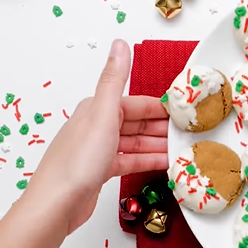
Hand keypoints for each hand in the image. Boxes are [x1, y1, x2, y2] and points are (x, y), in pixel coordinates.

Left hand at [27, 40, 169, 233]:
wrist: (57, 204)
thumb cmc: (78, 161)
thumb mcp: (103, 114)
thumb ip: (114, 79)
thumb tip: (120, 43)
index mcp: (97, 109)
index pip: (137, 103)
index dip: (162, 108)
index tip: (186, 113)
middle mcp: (97, 126)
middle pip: (138, 123)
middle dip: (164, 128)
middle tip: (190, 135)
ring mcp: (99, 150)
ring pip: (136, 143)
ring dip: (159, 145)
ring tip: (183, 150)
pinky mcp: (100, 171)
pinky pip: (131, 160)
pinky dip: (148, 161)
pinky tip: (165, 165)